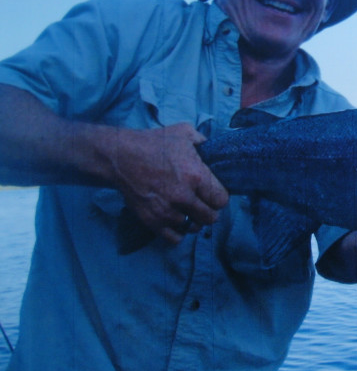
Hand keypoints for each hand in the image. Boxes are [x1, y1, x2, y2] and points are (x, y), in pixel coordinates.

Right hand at [111, 123, 228, 243]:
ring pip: (193, 228)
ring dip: (192, 220)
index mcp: (196, 176)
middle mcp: (184, 197)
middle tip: (202, 203)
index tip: (213, 193)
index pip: (221, 200)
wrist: (120, 156)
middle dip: (209, 210)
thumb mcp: (184, 133)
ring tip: (187, 210)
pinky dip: (178, 232)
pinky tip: (176, 220)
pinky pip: (175, 238)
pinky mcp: (152, 221)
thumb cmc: (153, 143)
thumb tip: (214, 152)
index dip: (219, 197)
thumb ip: (204, 142)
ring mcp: (167, 212)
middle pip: (210, 217)